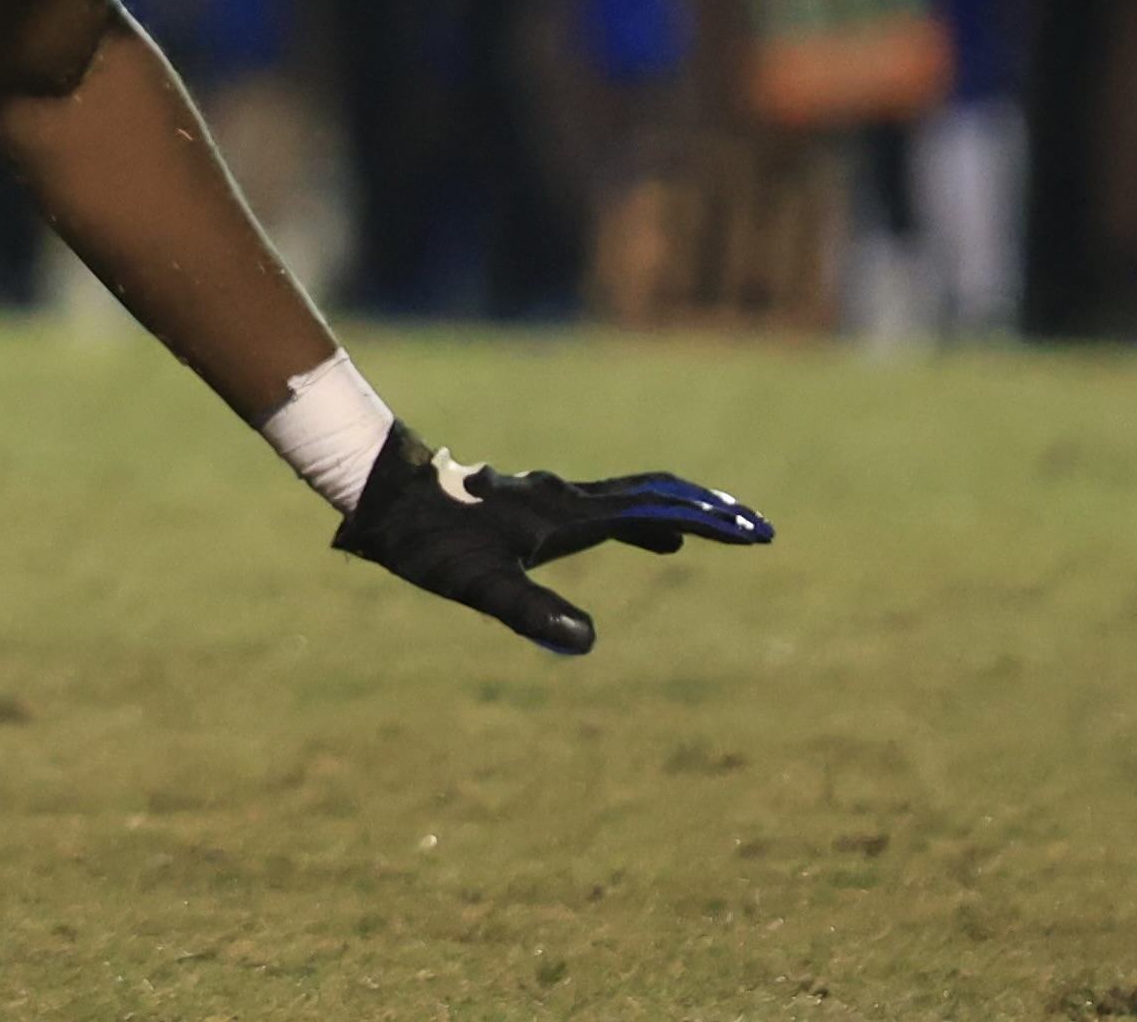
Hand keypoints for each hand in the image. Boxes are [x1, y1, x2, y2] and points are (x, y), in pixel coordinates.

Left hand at [333, 422, 771, 654]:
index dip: (707, 523)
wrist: (381, 492)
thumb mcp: (479, 584)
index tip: (755, 533)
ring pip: (629, 497)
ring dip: (676, 511)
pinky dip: (642, 517)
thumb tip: (586, 642)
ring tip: (712, 530)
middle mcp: (564, 498)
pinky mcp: (531, 505)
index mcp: (566, 514)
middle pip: (652, 495)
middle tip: (754, 527)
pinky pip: (605, 506)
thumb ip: (531, 611)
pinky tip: (647, 536)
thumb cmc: (428, 541)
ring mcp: (548, 498)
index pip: (654, 513)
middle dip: (705, 510)